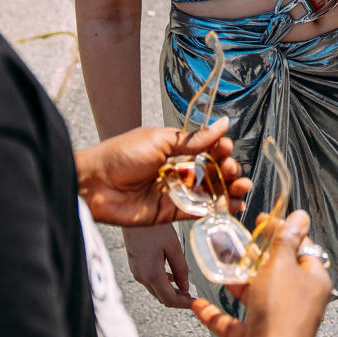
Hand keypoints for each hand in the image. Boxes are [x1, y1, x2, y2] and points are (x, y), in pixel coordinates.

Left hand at [75, 117, 250, 226]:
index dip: (220, 149)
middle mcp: (176, 169)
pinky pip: (197, 211)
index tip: (226, 148)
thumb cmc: (122, 154)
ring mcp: (174, 191)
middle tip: (233, 171)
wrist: (94, 183)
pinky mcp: (169, 212)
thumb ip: (194, 139)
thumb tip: (224, 124)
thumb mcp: (161, 141)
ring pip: (208, 192)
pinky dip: (215, 209)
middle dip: (228, 171)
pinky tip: (231, 205)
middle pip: (211, 171)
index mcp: (174, 148)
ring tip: (243, 189)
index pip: (206, 149)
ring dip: (228, 190)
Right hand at [124, 222, 194, 308]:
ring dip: (170, 292)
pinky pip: (150, 281)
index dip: (183, 304)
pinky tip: (172, 277)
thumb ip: (180, 268)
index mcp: (151, 273)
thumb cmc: (154, 227)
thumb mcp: (173, 246)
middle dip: (178, 300)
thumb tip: (185, 287)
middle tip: (192, 297)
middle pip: (161, 297)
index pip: (169, 299)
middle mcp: (141, 276)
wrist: (133, 214)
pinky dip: (162, 284)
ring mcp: (137, 272)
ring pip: (156, 290)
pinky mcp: (136, 266)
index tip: (196, 303)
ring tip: (185, 289)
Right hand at [191, 210, 332, 336]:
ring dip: (236, 282)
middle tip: (239, 243)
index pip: (302, 248)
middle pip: (278, 272)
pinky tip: (199, 305)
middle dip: (255, 258)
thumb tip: (300, 217)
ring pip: (257, 296)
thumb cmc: (280, 314)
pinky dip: (218, 314)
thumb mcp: (281, 264)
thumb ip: (286, 239)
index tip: (262, 221)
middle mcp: (301, 303)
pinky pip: (237, 324)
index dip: (282, 231)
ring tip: (219, 266)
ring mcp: (280, 323)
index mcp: (314, 282)